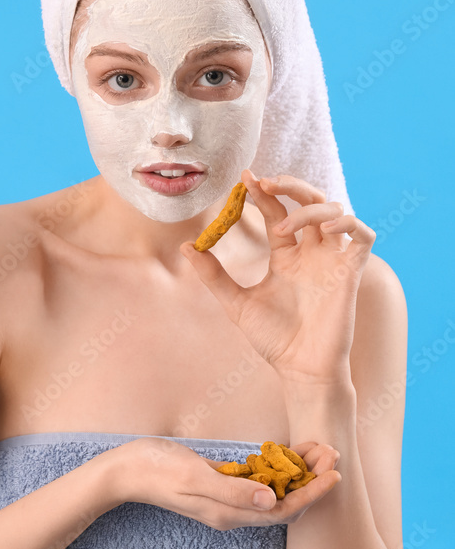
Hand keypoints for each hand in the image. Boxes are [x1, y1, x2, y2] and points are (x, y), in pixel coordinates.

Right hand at [110, 437, 341, 529]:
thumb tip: (270, 500)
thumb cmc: (155, 469)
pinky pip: (256, 483)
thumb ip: (231, 490)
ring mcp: (225, 500)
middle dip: (312, 481)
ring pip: (273, 493)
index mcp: (228, 514)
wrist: (123, 471)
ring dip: (298, 473)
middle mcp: (232, 512)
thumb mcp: (193, 476)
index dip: (312, 493)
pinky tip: (285, 453)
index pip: (283, 510)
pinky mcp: (219, 486)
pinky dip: (276, 469)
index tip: (334, 471)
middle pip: (284, 503)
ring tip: (318, 449)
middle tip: (331, 452)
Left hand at [180, 169, 375, 385]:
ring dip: (310, 208)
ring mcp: (332, 261)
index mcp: (286, 256)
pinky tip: (326, 229)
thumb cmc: (273, 340)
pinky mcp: (351, 273)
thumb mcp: (236, 303)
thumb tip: (185, 246)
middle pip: (309, 200)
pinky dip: (349, 224)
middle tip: (265, 182)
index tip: (244, 178)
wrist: (300, 370)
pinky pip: (363, 237)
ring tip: (283, 227)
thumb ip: (214, 275)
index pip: (277, 211)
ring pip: (334, 212)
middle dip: (289, 184)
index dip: (263, 193)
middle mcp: (311, 253)